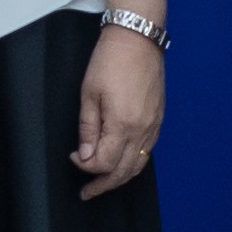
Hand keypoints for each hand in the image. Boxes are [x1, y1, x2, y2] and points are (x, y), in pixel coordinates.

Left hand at [72, 28, 164, 193]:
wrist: (138, 38)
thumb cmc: (111, 61)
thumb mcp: (89, 94)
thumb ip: (88, 129)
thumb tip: (86, 156)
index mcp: (123, 124)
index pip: (104, 163)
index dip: (85, 166)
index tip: (74, 158)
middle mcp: (142, 129)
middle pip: (124, 171)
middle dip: (103, 185)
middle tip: (87, 192)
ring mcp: (153, 125)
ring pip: (138, 164)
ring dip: (120, 178)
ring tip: (103, 184)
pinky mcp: (158, 119)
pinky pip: (147, 151)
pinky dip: (133, 163)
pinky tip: (122, 162)